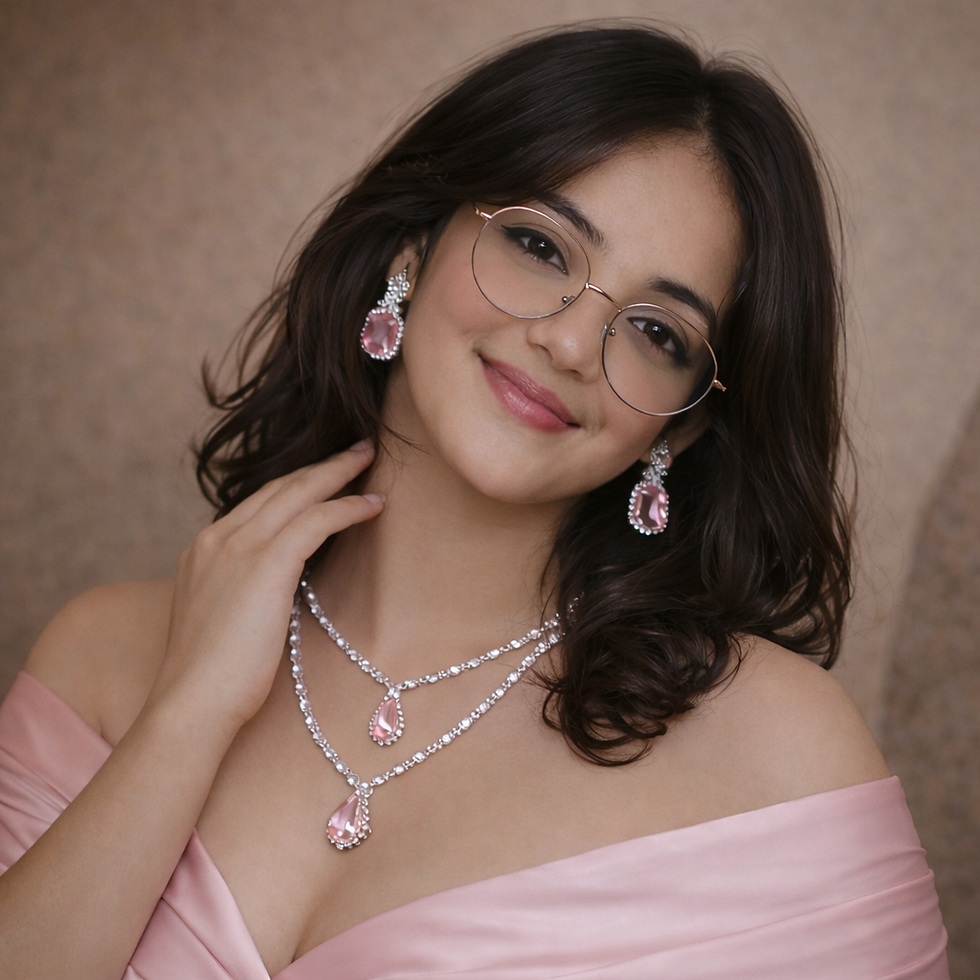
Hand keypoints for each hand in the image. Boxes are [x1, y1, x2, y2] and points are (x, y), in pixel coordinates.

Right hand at [147, 442, 383, 732]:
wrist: (191, 703)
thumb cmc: (212, 679)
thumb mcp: (223, 619)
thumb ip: (244, 591)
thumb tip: (277, 588)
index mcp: (204, 549)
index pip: (257, 503)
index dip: (295, 485)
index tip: (322, 475)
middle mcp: (217, 537)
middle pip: (279, 486)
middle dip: (320, 466)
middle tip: (355, 449)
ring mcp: (238, 545)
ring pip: (299, 492)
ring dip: (339, 473)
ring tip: (369, 459)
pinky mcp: (266, 562)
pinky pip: (317, 519)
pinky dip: (347, 507)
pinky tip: (373, 504)